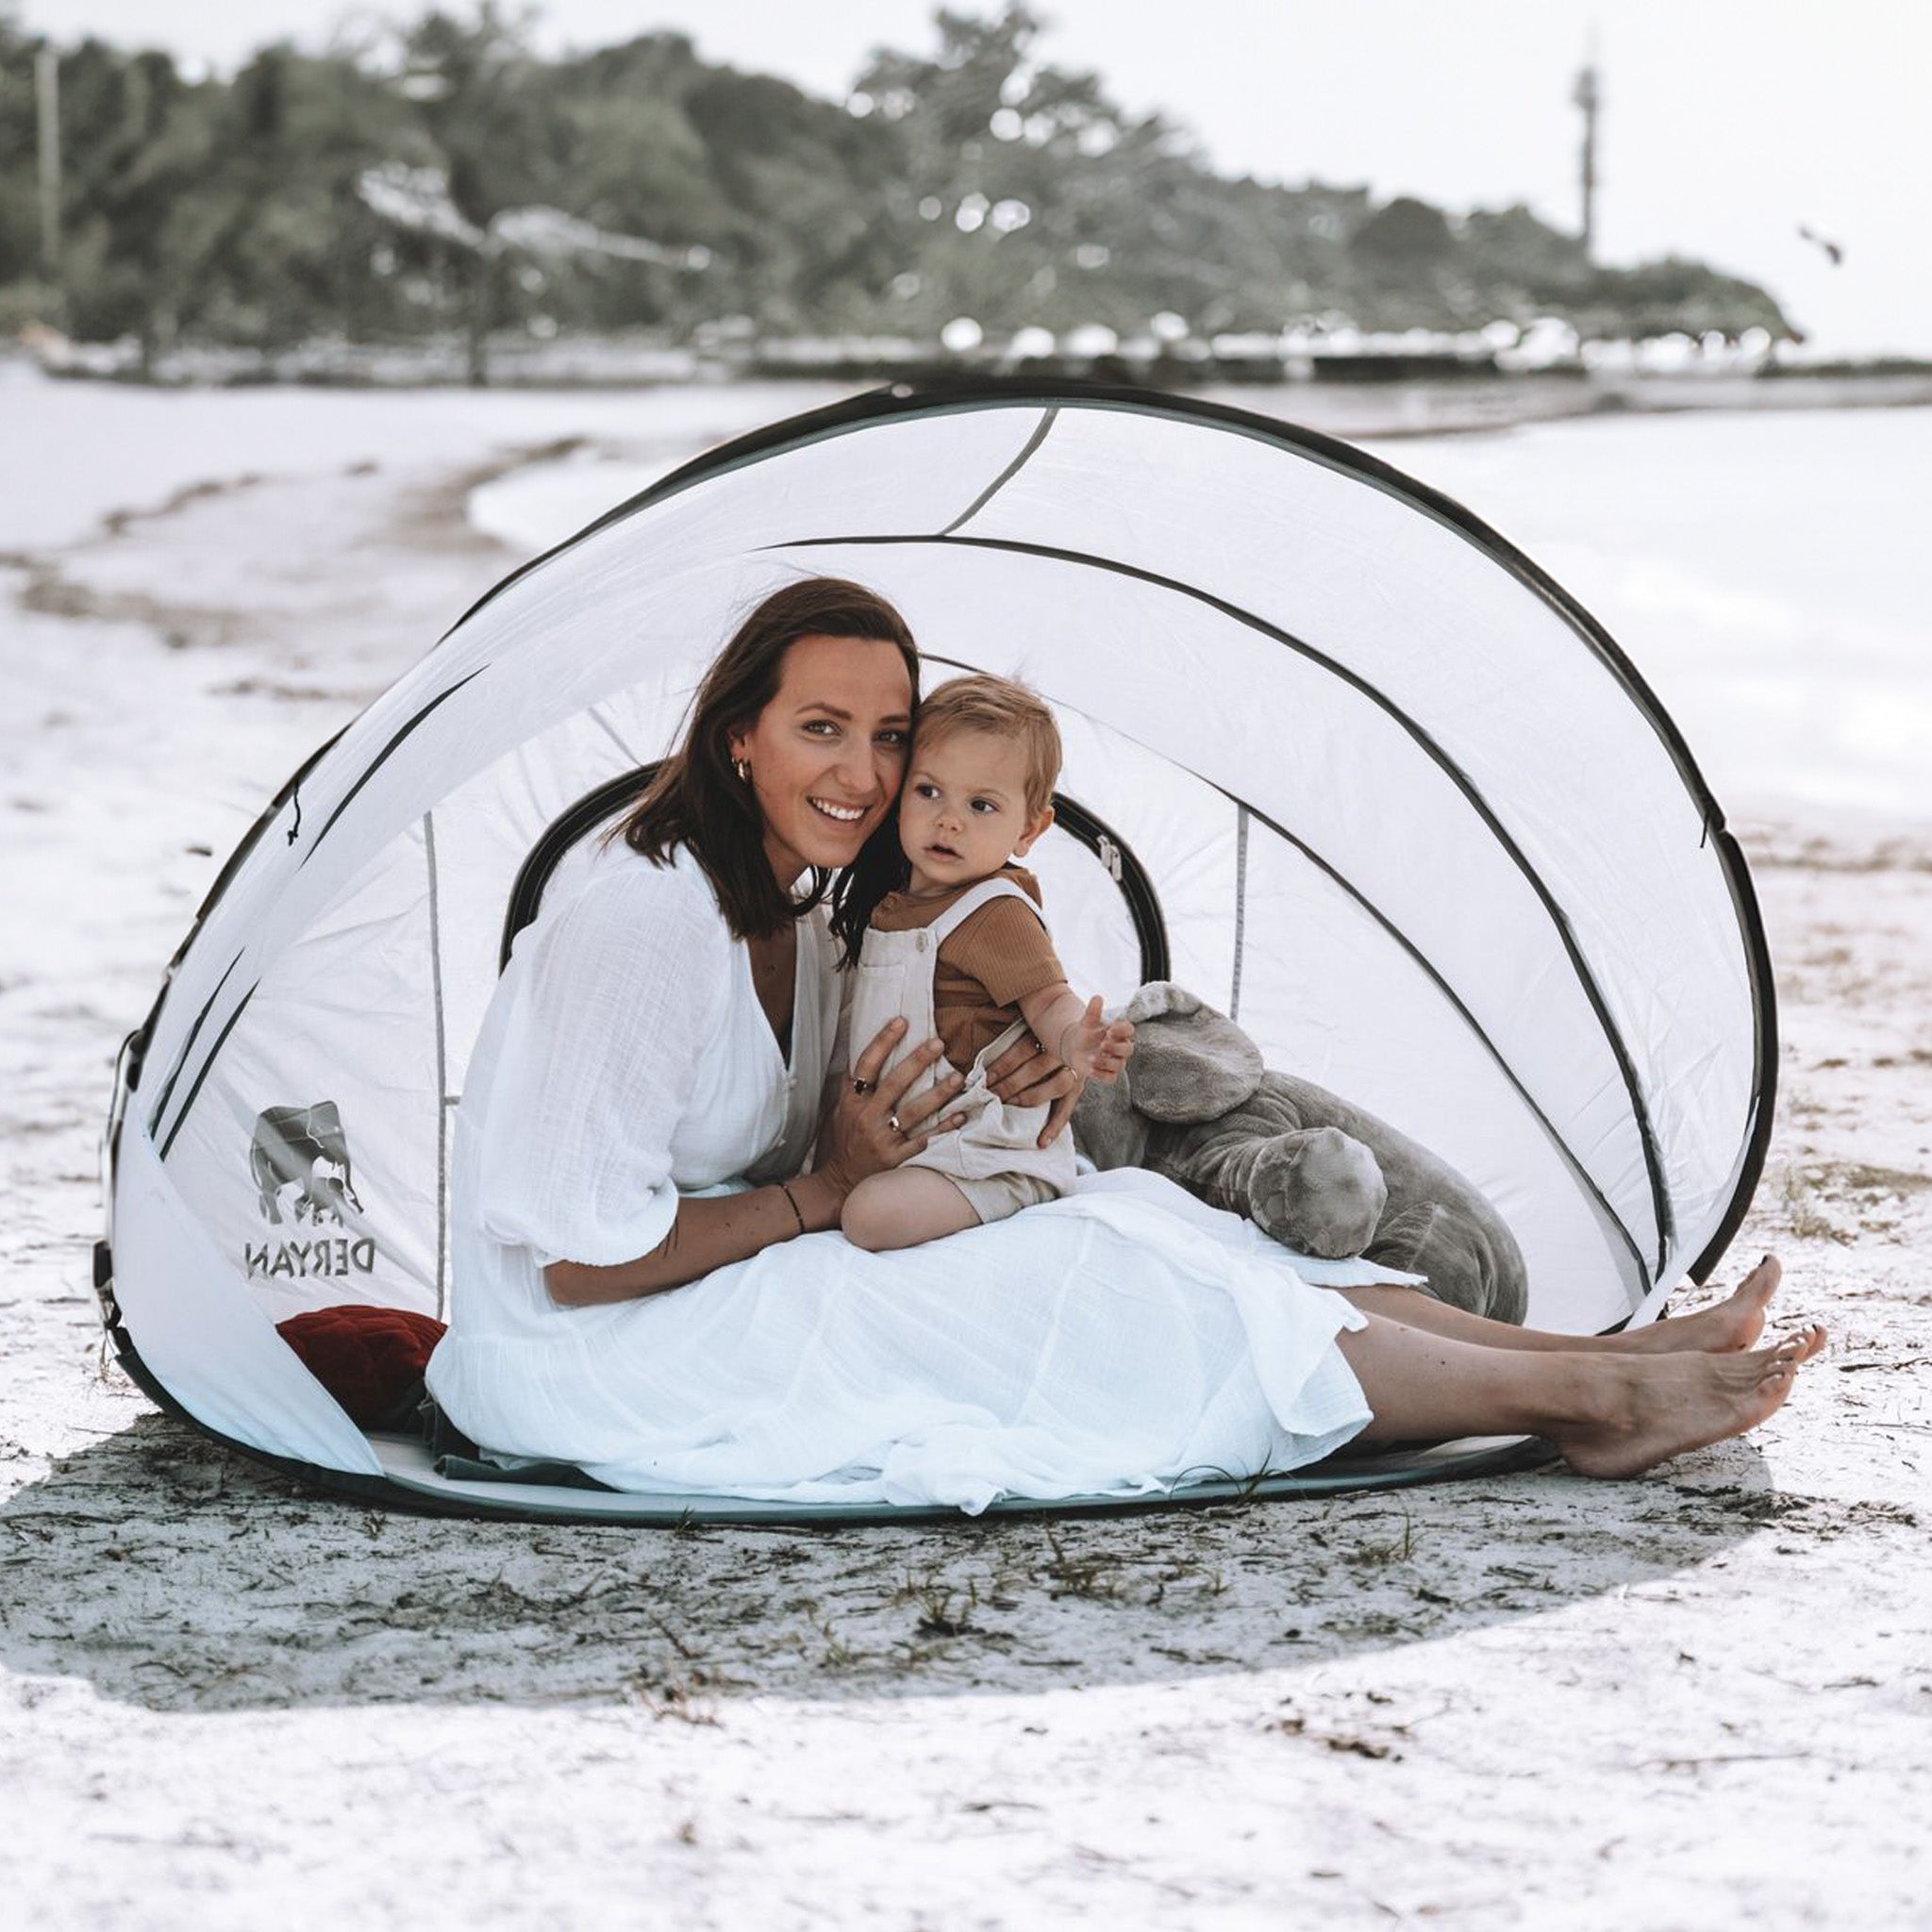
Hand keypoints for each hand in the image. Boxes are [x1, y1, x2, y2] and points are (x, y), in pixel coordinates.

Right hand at [813, 1018, 968, 1197]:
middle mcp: (866, 1118)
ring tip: (958, 1077)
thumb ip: (853, 1085)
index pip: (866, 1065)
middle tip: (939, 1042)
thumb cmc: (845, 1140)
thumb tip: (865, 1051)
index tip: (901, 1021)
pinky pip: (924, 1140)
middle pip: (894, 1083)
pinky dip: (943, 1128)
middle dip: (917, 1060)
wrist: (841, 1181)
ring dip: (938, 1094)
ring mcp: (882, 1140)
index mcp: (852, 1102)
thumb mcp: (841, 1110)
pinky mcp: (896, 1159)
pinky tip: (959, 1115)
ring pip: (914, 1112)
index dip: (883, 1041)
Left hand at [985, 1029, 1083, 1147]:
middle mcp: (1065, 1050)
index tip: (982, 1077)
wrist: (1079, 1026)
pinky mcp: (1079, 1086)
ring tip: (1008, 1105)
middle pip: (1035, 1068)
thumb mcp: (1028, 1023)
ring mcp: (1075, 1069)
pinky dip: (1054, 1126)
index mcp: (1049, 1032)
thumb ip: (1011, 1033)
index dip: (1001, 1064)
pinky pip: (1067, 1108)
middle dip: (1009, 1083)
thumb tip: (981, 1053)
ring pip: (1054, 1086)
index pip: (1022, 1049)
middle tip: (989, 1094)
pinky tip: (1041, 1142)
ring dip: (1028, 1098)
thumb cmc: (1042, 1028)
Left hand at [1058, 995, 1133, 1084]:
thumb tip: (1097, 997)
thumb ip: (1093, 1011)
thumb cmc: (1086, 1031)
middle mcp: (1120, 1047)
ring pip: (1119, 1065)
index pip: (1129, 1030)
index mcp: (1118, 1032)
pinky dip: (1101, 1075)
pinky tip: (1090, 1069)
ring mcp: (1114, 1061)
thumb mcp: (1087, 1021)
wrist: (1074, 1046)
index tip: (1110, 1030)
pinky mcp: (1107, 1073)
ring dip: (1106, 1062)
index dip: (1122, 1030)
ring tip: (1090, 1058)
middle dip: (1116, 1048)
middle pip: (1128, 1050)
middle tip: (1102, 1045)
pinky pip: (1110, 1078)